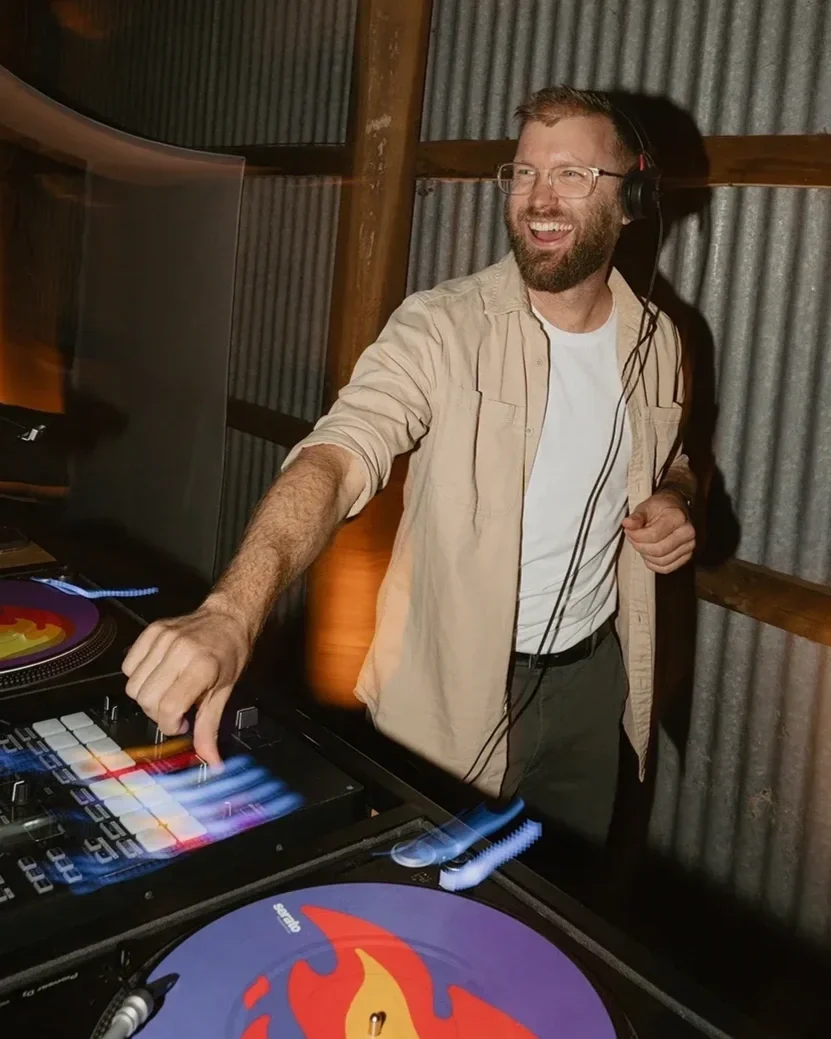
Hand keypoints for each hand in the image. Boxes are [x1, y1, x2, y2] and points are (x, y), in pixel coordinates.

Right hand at [121, 603, 251, 765]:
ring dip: (147, 696)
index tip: (182, 723)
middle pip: (147, 699)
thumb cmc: (230, 654)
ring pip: (133, 685)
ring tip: (167, 691)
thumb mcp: (225, 693)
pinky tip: (158, 676)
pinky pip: (128, 665)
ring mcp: (163, 638)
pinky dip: (138, 676)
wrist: (228, 618)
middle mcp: (179, 651)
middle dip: (158, 713)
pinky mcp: (151, 631)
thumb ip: (210, 729)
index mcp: (201, 667)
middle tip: (175, 708)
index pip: (168, 708)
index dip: (170, 725)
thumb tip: (211, 762)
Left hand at [621, 490, 695, 573]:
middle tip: (632, 538)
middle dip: (640, 546)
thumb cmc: (660, 508)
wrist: (675, 509)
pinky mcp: (686, 557)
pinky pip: (666, 568)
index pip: (654, 535)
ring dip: (645, 555)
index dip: (637, 536)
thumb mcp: (646, 506)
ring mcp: (689, 546)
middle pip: (658, 550)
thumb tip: (627, 524)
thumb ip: (636, 517)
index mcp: (678, 517)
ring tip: (640, 544)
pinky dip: (653, 564)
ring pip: (661, 561)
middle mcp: (687, 533)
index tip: (628, 531)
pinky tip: (647, 554)